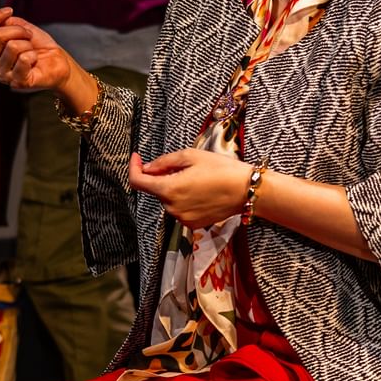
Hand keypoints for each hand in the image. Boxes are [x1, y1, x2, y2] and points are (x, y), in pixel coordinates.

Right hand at [0, 6, 85, 97]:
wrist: (57, 61)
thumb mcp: (18, 27)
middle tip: (28, 36)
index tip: (9, 11)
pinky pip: (24, 59)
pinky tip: (34, 61)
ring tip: (31, 50)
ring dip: (28, 44)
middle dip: (18, 30)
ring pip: (13, 46)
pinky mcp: (17, 82)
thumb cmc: (37, 45)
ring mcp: (2, 75)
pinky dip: (33, 55)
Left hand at [128, 149, 251, 228]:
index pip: (137, 182)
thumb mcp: (191, 156)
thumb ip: (164, 162)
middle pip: (156, 190)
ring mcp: (182, 218)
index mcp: (169, 189)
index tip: (137, 158)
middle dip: (162, 176)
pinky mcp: (192, 224)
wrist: (246, 191)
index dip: (134, 168)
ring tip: (198, 178)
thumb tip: (147, 168)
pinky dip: (184, 199)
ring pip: (168, 199)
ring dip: (174, 188)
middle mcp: (172, 208)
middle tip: (184, 166)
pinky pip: (180, 209)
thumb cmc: (222, 170)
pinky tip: (202, 191)